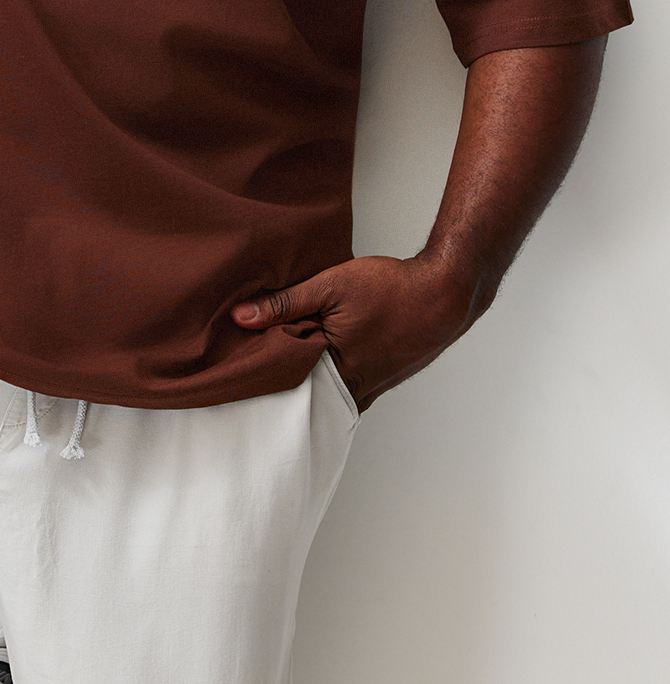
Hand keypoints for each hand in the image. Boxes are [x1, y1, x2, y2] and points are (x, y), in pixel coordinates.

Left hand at [230, 255, 473, 411]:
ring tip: (284, 366)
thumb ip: (285, 304)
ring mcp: (371, 388)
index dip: (261, 380)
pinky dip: (330, 379)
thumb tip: (242, 317)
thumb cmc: (391, 289)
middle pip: (305, 397)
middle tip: (254, 375)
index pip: (285, 389)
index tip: (239, 375)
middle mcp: (354, 389)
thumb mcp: (330, 286)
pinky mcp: (382, 381)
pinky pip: (346, 389)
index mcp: (337, 371)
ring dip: (307, 382)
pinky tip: (320, 362)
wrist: (443, 294)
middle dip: (281, 387)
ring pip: (326, 394)